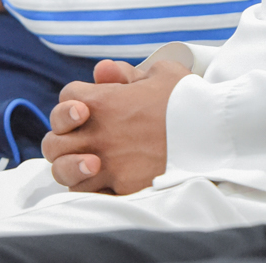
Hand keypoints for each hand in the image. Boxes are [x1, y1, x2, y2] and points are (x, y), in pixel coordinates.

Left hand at [41, 58, 190, 193]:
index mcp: (103, 100)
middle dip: (62, 138)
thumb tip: (103, 71)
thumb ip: (126, 72)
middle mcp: (98, 133)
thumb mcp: (160, 72)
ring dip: (72, 167)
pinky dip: (91, 188)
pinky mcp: (122, 187)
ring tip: (90, 163)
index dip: (74, 99)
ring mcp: (108, 163)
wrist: (212, 130)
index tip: (89, 105)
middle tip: (83, 138)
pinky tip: (104, 179)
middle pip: (54, 142)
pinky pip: (90, 194)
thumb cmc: (187, 97)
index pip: (66, 96)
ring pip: (65, 173)